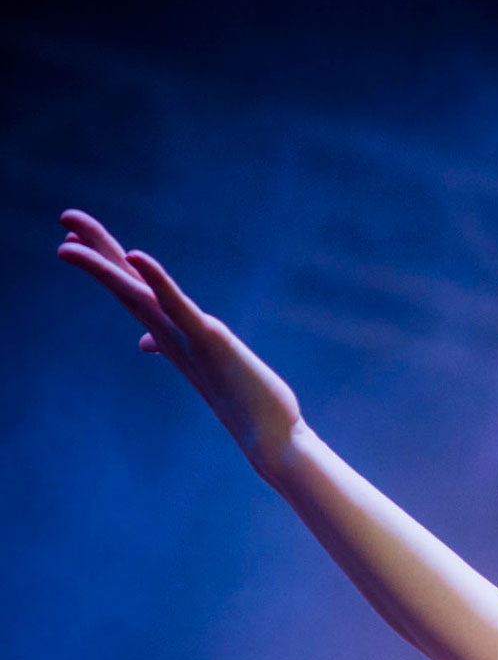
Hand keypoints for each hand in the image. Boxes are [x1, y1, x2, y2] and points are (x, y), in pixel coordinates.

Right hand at [57, 210, 304, 474]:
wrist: (271, 442)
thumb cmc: (248, 405)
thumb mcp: (211, 366)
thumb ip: (180, 347)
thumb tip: (147, 342)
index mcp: (173, 339)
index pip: (132, 294)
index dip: (106, 265)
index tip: (73, 240)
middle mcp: (171, 338)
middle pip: (126, 286)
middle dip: (96, 251)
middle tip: (64, 217)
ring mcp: (188, 341)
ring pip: (136, 295)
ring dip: (104, 264)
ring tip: (69, 234)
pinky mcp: (211, 342)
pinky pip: (178, 307)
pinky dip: (157, 281)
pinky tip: (135, 256)